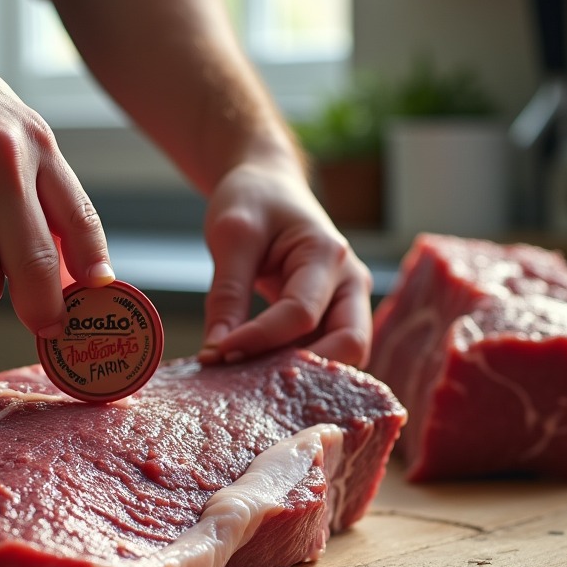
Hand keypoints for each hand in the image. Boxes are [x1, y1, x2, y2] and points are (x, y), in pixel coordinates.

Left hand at [197, 159, 372, 367]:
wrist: (268, 186)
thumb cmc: (253, 201)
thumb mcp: (231, 236)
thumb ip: (226, 295)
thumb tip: (216, 353)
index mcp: (327, 254)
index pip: (300, 314)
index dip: (258, 340)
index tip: (216, 354)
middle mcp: (350, 282)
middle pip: (349, 345)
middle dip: (301, 369)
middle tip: (246, 379)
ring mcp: (347, 302)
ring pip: (342, 357)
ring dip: (300, 373)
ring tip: (248, 378)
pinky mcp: (333, 316)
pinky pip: (324, 352)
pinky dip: (295, 367)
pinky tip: (257, 371)